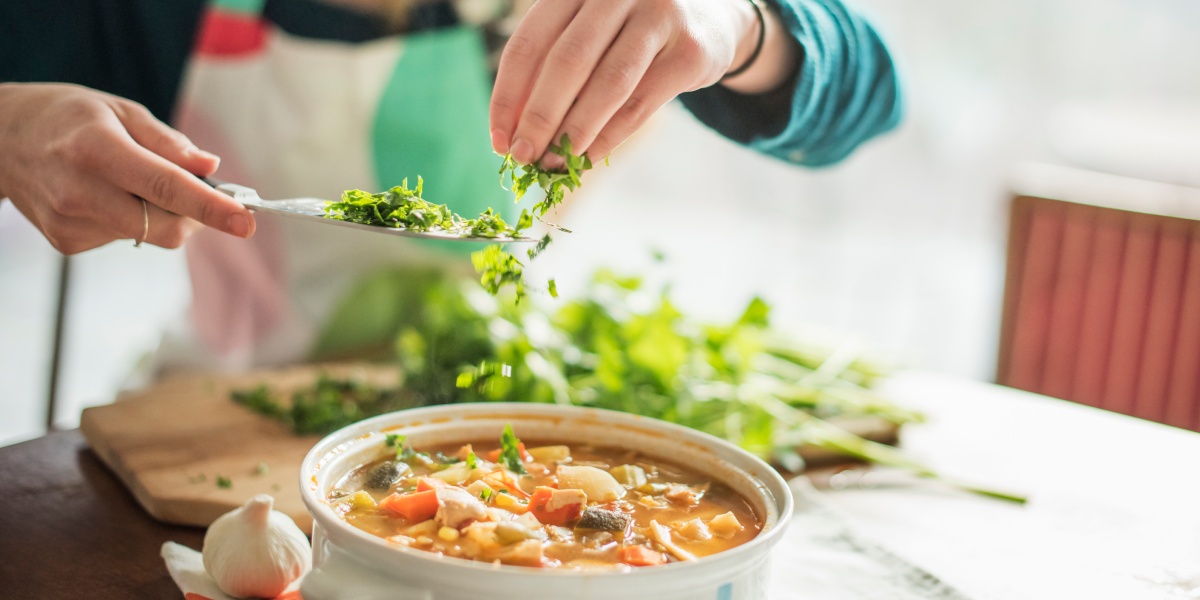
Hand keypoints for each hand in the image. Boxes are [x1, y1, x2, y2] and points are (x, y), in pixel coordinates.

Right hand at [0, 83, 254, 254]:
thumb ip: (168, 143)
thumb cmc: (67, 118)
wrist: (1, 140)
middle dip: (193, 216)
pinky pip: (125, 238)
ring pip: (148, 235)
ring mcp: (70, 222)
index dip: (211, 207)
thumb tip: (210, 167)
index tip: (245, 221)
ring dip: (158, 214)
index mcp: (97, 150)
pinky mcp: (67, 242)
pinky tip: (105, 196)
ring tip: (126, 180)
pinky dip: (131, 220)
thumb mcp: (120, 110)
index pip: (166, 187)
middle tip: (195, 191)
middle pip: (164, 228)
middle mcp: (80, 192)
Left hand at [489, 0, 797, 166]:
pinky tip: (590, 157)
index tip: (498, 139)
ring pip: (608, 84)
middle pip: (567, 61)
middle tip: (523, 156)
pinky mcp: (690, 50)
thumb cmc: (632, 29)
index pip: (529, 41)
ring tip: (554, 163)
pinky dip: (611, 136)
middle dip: (539, 117)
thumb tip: (515, 133)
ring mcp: (659, 16)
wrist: (713, 14)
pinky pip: (641, 103)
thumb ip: (554, 67)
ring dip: (575, 131)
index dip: (508, 94)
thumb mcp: (591, 30)